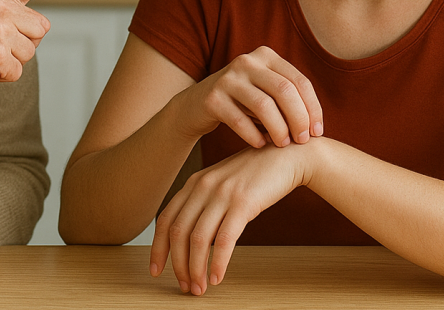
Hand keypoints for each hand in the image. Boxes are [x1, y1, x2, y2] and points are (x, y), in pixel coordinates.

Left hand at [150, 142, 311, 295]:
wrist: (287, 156)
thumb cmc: (257, 172)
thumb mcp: (222, 182)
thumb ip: (205, 202)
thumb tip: (192, 236)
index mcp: (194, 182)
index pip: (165, 219)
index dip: (158, 248)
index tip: (156, 269)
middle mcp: (203, 186)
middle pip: (178, 232)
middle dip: (178, 264)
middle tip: (184, 286)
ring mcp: (222, 193)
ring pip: (199, 239)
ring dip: (196, 269)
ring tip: (199, 288)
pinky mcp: (244, 202)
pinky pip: (225, 239)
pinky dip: (218, 262)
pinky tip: (217, 277)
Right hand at [175, 46, 322, 149]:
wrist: (196, 106)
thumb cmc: (242, 103)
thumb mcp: (266, 92)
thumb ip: (289, 99)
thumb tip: (316, 126)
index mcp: (266, 56)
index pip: (300, 82)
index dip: (313, 109)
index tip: (316, 132)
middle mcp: (247, 61)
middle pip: (284, 91)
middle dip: (298, 119)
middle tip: (301, 141)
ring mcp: (227, 78)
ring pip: (264, 106)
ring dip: (278, 130)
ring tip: (281, 144)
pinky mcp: (212, 97)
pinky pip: (239, 120)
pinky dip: (254, 136)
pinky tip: (260, 144)